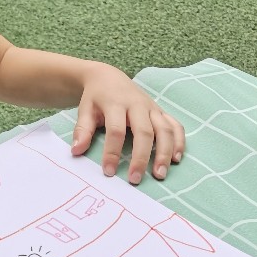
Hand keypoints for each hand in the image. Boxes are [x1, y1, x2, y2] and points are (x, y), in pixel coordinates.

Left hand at [71, 63, 184, 184]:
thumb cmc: (96, 97)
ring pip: (164, 130)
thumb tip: (76, 151)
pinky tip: (176, 159)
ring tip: (159, 174)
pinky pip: (175, 125)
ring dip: (165, 153)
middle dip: (141, 157)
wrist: (108, 77)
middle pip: (144, 132)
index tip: (108, 172)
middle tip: (135, 179)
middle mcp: (138, 104)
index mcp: (116, 103)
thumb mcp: (85, 109)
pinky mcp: (161, 111)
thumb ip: (82, 129)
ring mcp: (152, 107)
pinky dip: (179, 142)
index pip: (116, 130)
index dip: (112, 152)